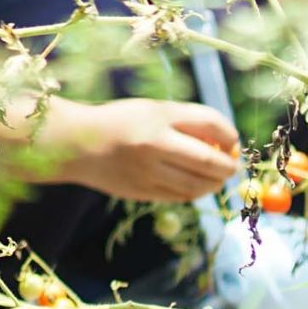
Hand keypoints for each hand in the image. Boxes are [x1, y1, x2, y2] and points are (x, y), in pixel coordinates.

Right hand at [55, 97, 240, 202]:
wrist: (75, 143)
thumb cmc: (121, 123)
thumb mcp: (152, 111)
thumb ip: (187, 123)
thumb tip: (228, 144)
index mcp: (158, 117)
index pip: (211, 123)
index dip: (230, 135)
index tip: (232, 141)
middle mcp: (154, 144)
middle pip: (209, 161)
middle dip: (228, 167)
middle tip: (232, 167)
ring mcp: (147, 172)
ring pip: (197, 185)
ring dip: (214, 184)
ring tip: (216, 179)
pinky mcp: (140, 192)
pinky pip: (179, 197)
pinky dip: (192, 192)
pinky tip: (192, 185)